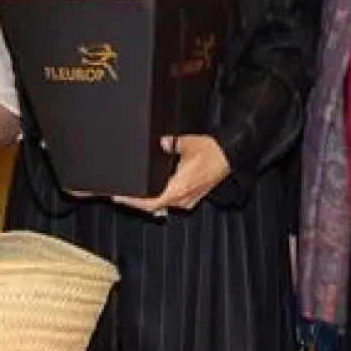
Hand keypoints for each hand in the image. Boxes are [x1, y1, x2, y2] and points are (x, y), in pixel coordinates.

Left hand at [111, 135, 230, 216]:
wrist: (231, 156)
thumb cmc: (212, 152)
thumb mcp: (187, 143)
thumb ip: (170, 144)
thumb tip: (160, 142)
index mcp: (178, 189)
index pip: (149, 203)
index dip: (132, 202)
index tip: (119, 197)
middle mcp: (182, 199)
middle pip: (153, 207)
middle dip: (137, 201)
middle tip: (122, 194)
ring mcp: (188, 200)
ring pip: (163, 205)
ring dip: (149, 200)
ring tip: (135, 192)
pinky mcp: (193, 197)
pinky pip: (172, 201)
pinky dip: (161, 197)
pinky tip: (156, 188)